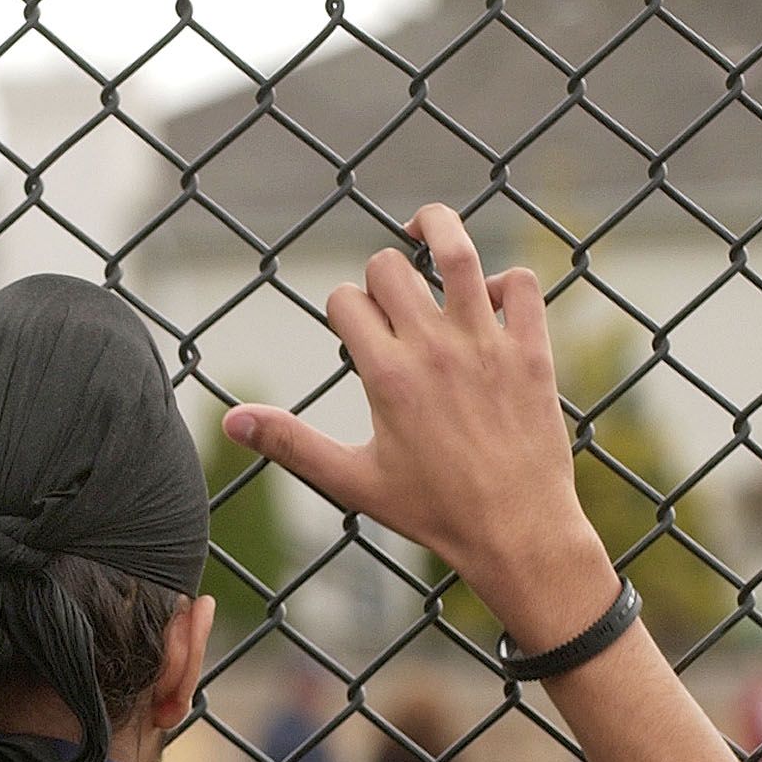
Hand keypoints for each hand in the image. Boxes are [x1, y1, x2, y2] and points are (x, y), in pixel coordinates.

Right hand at [220, 202, 616, 649]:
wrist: (517, 532)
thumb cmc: (433, 511)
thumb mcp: (352, 481)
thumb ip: (290, 442)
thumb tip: (230, 421)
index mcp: (387, 375)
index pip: (345, 300)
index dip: (342, 310)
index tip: (355, 336)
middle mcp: (434, 348)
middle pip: (388, 267)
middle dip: (378, 278)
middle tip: (389, 308)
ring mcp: (487, 344)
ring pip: (457, 251)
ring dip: (436, 229)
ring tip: (424, 230)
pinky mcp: (531, 350)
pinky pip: (521, 284)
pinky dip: (503, 281)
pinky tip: (489, 301)